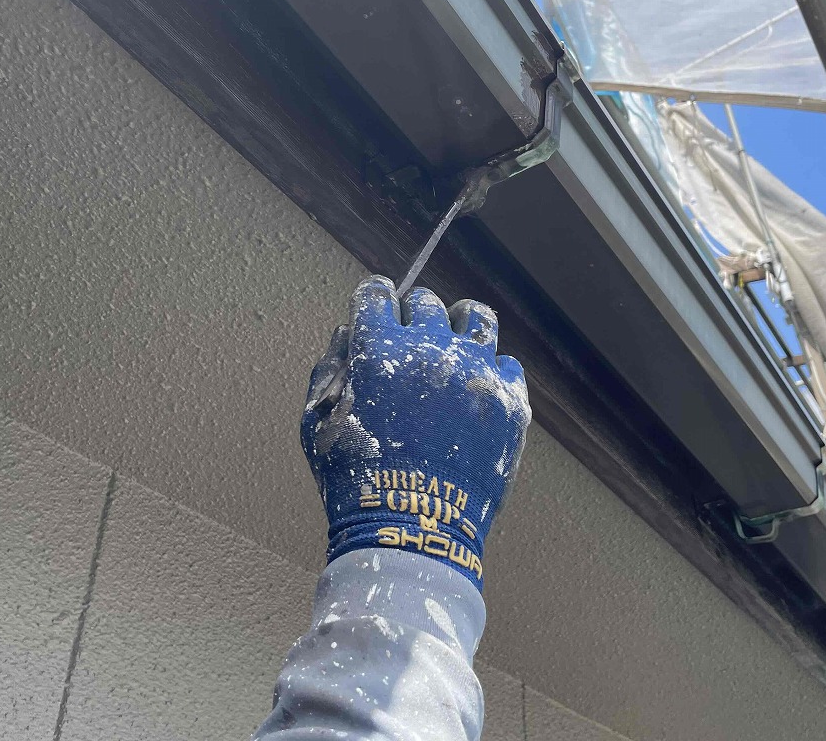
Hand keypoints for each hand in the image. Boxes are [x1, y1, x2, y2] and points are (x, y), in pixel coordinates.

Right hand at [301, 276, 530, 590]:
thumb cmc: (356, 481)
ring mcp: (476, 372)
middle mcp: (431, 349)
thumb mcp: (317, 424)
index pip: (376, 295)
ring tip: (454, 339)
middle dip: (412, 314)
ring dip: (460, 324)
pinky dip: (490, 369)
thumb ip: (329, 371)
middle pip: (426, 302)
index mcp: (379, 349)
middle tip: (408, 335)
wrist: (412, 529)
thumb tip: (346, 336)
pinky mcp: (508, 401)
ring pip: (477, 318)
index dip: (372, 297)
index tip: (375, 303)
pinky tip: (477, 384)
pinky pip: (506, 363)